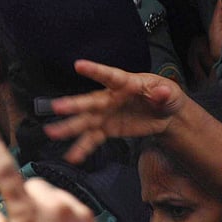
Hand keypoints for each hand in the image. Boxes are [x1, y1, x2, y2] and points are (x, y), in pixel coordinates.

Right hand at [0, 114, 112, 221]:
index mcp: (29, 216)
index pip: (4, 171)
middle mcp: (56, 208)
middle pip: (29, 185)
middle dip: (23, 200)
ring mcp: (77, 212)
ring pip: (50, 196)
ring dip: (43, 210)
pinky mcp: (91, 220)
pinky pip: (68, 207)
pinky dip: (61, 219)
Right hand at [43, 60, 186, 164]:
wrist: (164, 115)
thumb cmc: (165, 97)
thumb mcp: (171, 93)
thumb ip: (164, 94)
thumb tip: (162, 92)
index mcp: (124, 83)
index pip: (109, 76)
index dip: (94, 70)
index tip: (78, 65)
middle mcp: (109, 98)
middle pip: (89, 101)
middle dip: (74, 105)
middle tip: (57, 107)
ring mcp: (105, 114)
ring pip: (84, 121)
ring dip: (68, 127)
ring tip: (51, 132)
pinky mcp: (106, 129)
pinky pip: (92, 139)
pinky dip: (82, 148)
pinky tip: (72, 157)